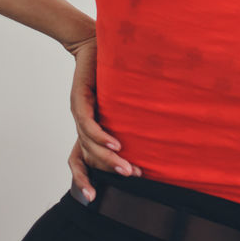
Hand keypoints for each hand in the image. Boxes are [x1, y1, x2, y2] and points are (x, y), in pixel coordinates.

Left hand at [63, 32, 140, 200]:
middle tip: (132, 177)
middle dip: (107, 171)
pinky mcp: (79, 100)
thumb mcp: (123, 99)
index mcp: (89, 126)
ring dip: (109, 157)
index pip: (80, 160)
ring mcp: (78, 113)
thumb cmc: (112, 70)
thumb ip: (132, 116)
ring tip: (127, 167)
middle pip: (87, 157)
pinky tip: (116, 144)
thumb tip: (160, 129)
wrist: (94, 42)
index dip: (83, 179)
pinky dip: (102, 136)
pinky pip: (88, 124)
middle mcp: (82, 123)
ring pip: (89, 144)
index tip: (94, 198)